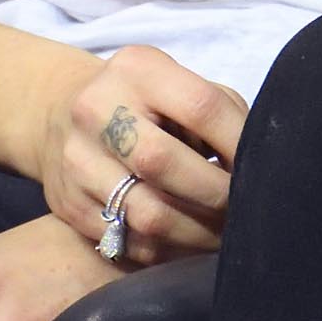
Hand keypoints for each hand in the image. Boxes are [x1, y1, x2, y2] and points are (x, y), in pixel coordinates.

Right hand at [31, 47, 246, 262]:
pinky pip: (128, 241)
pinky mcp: (68, 205)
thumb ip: (220, 114)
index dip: (238, 144)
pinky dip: (169, 250)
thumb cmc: (144, 100)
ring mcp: (76, 161)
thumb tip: (260, 164)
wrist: (59, 113)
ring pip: (146, 214)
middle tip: (244, 210)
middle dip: (216, 194)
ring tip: (223, 235)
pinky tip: (189, 242)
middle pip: (163, 163)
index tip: (262, 169)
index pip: (201, 106)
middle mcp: (97, 110)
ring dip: (197, 233)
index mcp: (137, 69)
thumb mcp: (177, 85)